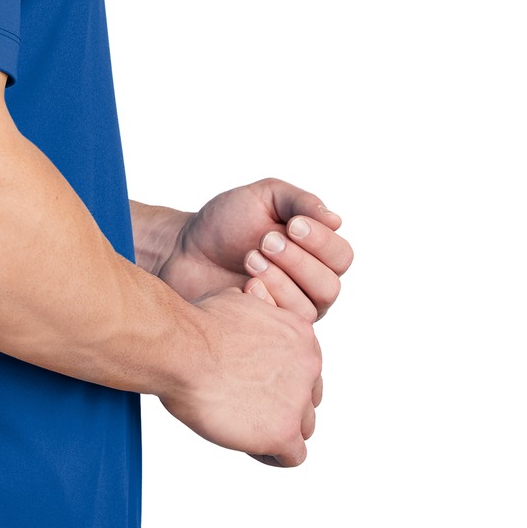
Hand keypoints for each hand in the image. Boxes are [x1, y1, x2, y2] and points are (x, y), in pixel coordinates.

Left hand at [157, 178, 352, 324]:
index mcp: (316, 253)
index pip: (341, 255)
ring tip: (250, 258)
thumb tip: (335, 220)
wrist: (185, 250)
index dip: (321, 241)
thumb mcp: (264, 197)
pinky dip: (266, 301)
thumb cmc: (226, 222)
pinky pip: (284, 327)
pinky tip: (243, 285)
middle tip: (265, 241)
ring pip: (310, 308)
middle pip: (330, 286)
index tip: (292, 225)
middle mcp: (310, 285)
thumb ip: (299, 202)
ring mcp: (290, 310)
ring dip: (281, 280)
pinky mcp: (269, 330)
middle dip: (299, 261)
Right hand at [158, 280, 322, 465]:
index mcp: (301, 334)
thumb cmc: (196, 324)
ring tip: (244, 428)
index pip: (305, 367)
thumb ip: (255, 309)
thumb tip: (251, 299)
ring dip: (277, 429)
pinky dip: (272, 454)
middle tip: (247, 406)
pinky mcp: (284, 432)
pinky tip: (248, 445)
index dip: (279, 378)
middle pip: (308, 397)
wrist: (181, 349)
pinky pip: (293, 456)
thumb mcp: (236, 300)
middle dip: (282, 404)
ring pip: (303, 427)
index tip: (252, 382)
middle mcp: (309, 365)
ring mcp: (298, 400)